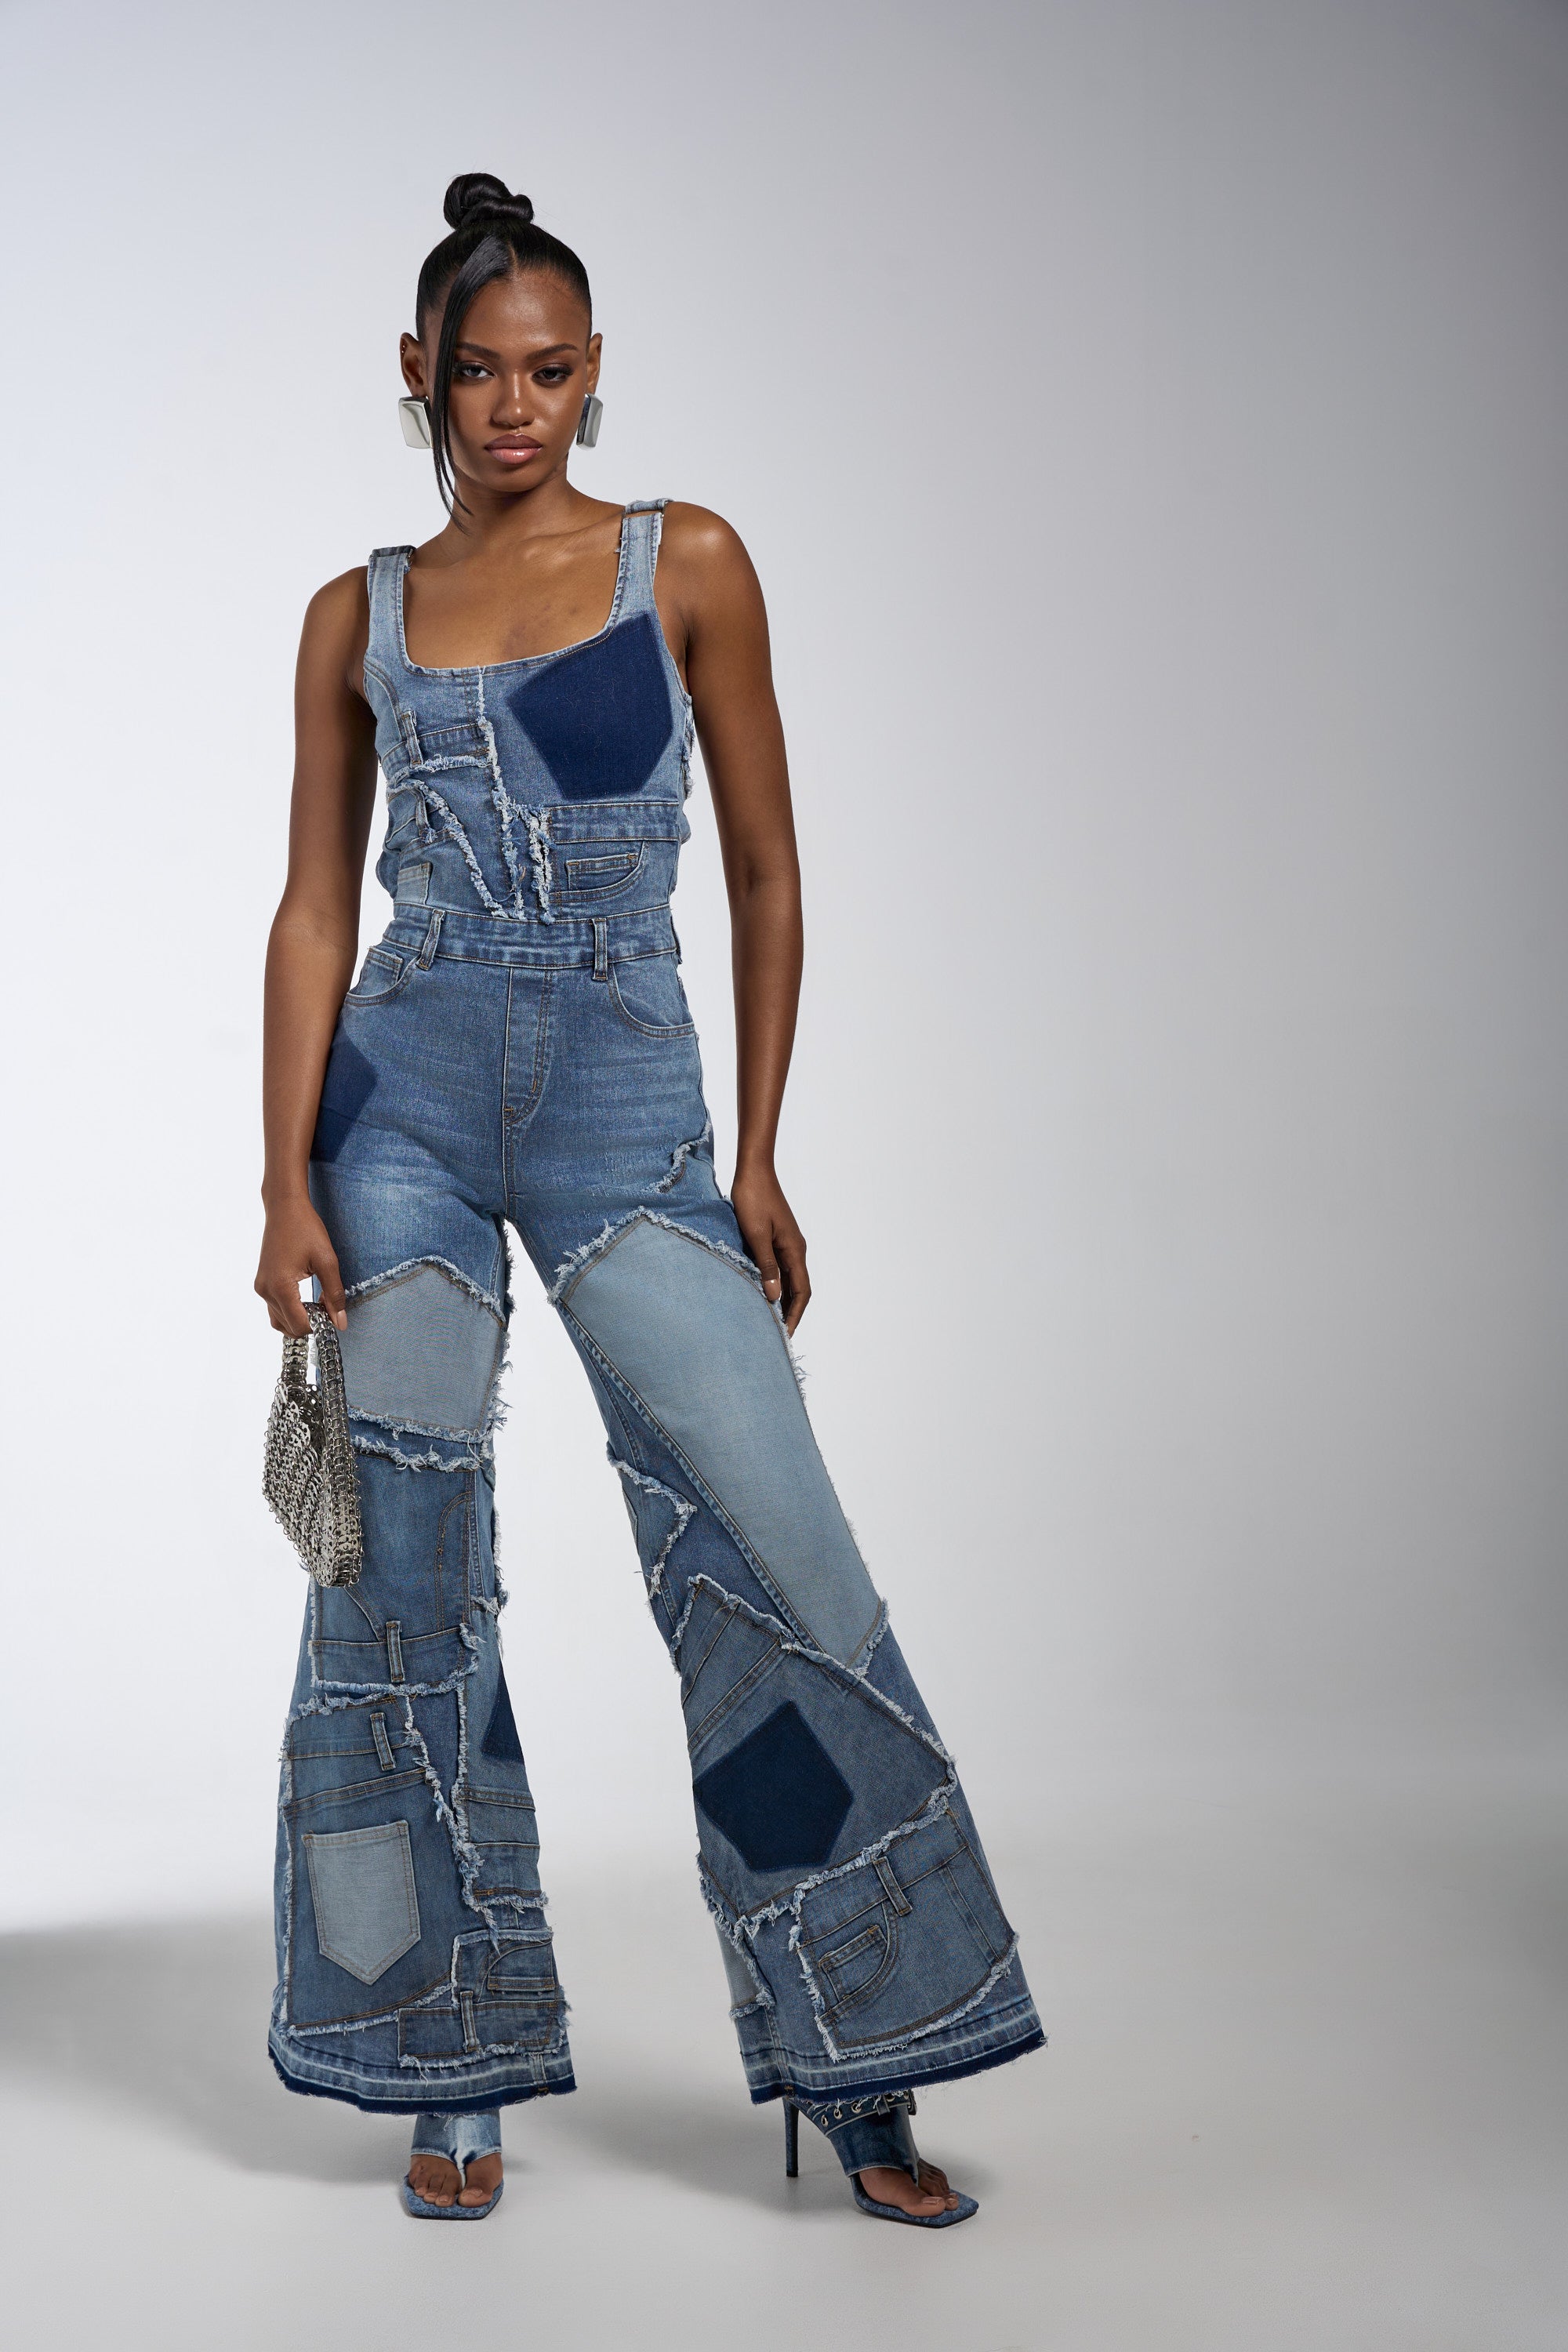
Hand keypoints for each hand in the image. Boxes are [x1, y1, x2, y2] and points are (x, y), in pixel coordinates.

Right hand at [255, 1196, 347, 1336]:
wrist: (284, 1208)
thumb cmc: (306, 1229)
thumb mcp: (327, 1261)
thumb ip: (334, 1295)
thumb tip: (341, 1323)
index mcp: (280, 1286)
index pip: (300, 1325)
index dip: (320, 1325)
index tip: (334, 1314)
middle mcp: (265, 1290)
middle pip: (289, 1327)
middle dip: (310, 1323)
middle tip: (328, 1308)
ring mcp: (261, 1287)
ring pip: (279, 1321)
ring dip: (300, 1320)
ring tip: (319, 1304)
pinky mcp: (261, 1283)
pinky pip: (275, 1308)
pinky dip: (291, 1311)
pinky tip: (307, 1300)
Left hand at [731, 1162, 810, 1333]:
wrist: (753, 1170)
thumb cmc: (753, 1199)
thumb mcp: (756, 1234)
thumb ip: (766, 1266)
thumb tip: (774, 1297)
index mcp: (794, 1250)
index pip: (801, 1291)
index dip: (794, 1314)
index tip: (785, 1334)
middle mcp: (795, 1248)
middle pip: (798, 1289)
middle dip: (789, 1312)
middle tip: (776, 1334)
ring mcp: (786, 1243)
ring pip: (788, 1279)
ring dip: (781, 1299)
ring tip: (767, 1319)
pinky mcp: (776, 1238)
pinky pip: (779, 1268)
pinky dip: (773, 1284)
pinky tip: (760, 1291)